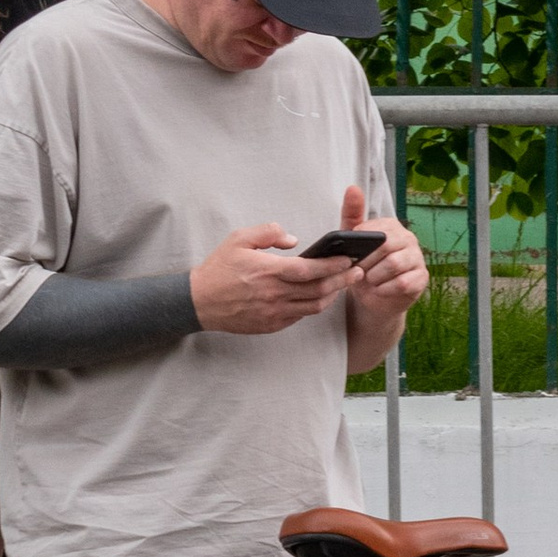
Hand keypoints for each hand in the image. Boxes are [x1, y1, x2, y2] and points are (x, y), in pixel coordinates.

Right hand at [188, 222, 350, 337]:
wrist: (199, 302)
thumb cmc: (219, 268)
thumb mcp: (239, 239)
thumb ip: (268, 233)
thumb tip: (294, 240)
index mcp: (268, 271)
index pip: (310, 270)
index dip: (333, 265)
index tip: (348, 259)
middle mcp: (274, 294)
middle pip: (318, 289)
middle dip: (342, 280)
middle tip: (358, 272)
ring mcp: (274, 312)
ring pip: (314, 306)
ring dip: (332, 295)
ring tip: (343, 284)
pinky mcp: (271, 324)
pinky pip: (300, 315)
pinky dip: (315, 306)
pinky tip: (321, 296)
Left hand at [332, 185, 427, 335]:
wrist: (373, 298)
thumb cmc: (364, 267)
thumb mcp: (352, 242)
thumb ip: (351, 214)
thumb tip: (353, 188)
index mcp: (392, 226)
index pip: (376, 230)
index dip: (361, 246)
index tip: (353, 256)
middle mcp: (408, 238)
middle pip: (385, 246)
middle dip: (366, 262)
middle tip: (359, 272)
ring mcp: (417, 258)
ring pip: (394, 265)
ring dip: (375, 277)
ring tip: (369, 281)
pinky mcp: (422, 278)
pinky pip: (402, 283)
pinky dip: (385, 289)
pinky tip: (379, 290)